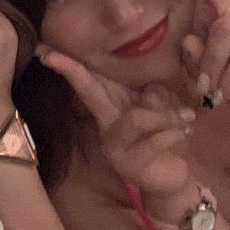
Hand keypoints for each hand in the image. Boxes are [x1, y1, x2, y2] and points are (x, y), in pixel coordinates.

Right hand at [37, 46, 193, 199]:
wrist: (172, 179)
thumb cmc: (166, 138)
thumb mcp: (164, 109)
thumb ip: (156, 95)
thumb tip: (149, 92)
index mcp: (113, 108)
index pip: (90, 82)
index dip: (69, 66)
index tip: (44, 51)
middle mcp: (106, 126)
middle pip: (89, 93)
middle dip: (72, 72)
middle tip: (48, 55)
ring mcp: (115, 147)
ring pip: (137, 117)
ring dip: (166, 115)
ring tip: (184, 120)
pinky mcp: (131, 165)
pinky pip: (156, 139)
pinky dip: (175, 132)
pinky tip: (184, 133)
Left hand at [181, 0, 229, 103]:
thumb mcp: (214, 76)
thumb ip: (197, 60)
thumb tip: (188, 40)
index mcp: (227, 15)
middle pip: (215, 11)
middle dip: (203, 50)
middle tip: (200, 86)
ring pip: (226, 29)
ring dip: (213, 67)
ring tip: (213, 93)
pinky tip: (226, 95)